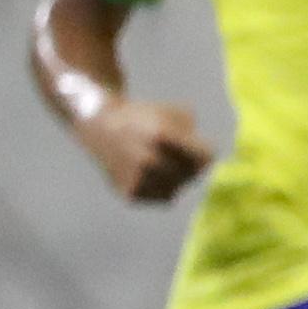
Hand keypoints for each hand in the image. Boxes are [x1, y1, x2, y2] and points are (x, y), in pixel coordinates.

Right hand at [86, 98, 211, 203]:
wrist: (100, 128)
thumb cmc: (144, 118)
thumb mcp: (172, 112)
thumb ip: (194, 134)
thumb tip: (207, 160)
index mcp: (160, 136)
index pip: (205, 157)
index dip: (204, 152)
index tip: (199, 148)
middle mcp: (148, 160)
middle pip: (193, 173)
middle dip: (190, 164)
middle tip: (175, 154)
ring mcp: (138, 179)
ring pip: (179, 187)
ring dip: (176, 177)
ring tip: (160, 162)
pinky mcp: (130, 193)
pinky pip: (163, 196)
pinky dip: (161, 186)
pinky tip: (149, 172)